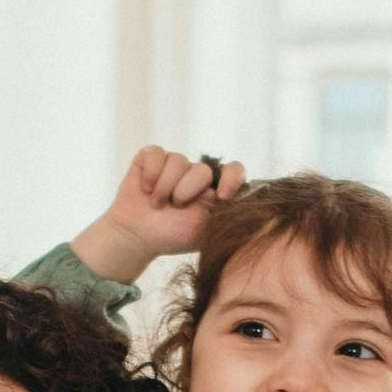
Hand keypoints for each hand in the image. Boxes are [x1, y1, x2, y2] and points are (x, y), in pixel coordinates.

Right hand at [72, 146, 245, 283]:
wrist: (137, 237)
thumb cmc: (173, 236)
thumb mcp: (205, 232)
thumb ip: (227, 216)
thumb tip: (254, 209)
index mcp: (213, 188)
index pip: (234, 170)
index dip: (231, 179)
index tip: (222, 196)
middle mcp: (196, 172)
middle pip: (202, 168)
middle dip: (186, 191)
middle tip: (175, 207)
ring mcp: (174, 163)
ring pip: (177, 160)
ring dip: (164, 188)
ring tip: (156, 205)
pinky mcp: (151, 157)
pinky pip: (156, 154)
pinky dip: (150, 174)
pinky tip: (145, 190)